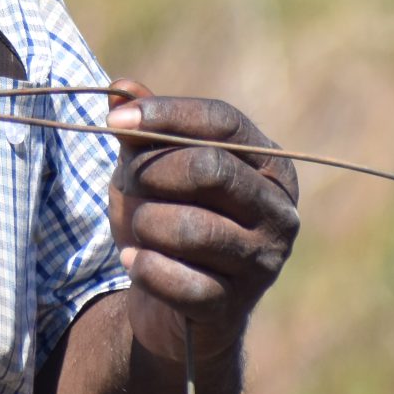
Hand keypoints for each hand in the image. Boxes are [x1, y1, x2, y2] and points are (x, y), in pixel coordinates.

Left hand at [104, 81, 298, 364]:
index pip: (223, 121)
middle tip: (132, 186)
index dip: (167, 115)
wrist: (167, 302)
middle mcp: (279, 210)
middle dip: (153, 174)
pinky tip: (135, 262)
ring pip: (192, 227)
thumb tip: (123, 88)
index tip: (114, 122)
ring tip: (140, 229)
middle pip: (211, 168)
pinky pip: (182, 281)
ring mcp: (264, 261)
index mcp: (268, 165)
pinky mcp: (236, 306)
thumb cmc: (164, 218)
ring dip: (146, 224)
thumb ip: (141, 128)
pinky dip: (146, 268)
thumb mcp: (150, 167)